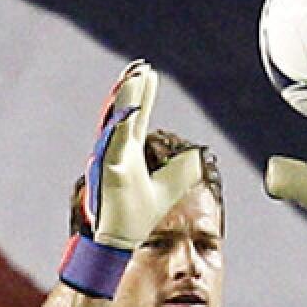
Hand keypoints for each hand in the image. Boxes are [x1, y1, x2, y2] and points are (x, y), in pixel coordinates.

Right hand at [83, 60, 201, 249]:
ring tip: (133, 77)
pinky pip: (114, 144)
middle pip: (124, 113)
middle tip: (139, 65)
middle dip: (131, 88)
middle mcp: (117, 152)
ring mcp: (110, 161)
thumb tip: (198, 156)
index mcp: (128, 153)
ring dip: (124, 99)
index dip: (142, 94)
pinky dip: (120, 126)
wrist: (120, 240)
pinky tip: (126, 110)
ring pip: (117, 123)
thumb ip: (183, 170)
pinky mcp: (107, 172)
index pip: (136, 116)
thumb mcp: (170, 186)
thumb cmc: (138, 214)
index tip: (149, 72)